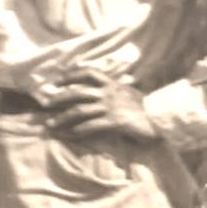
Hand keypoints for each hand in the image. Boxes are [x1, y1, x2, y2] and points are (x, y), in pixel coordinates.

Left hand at [44, 68, 158, 142]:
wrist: (161, 118)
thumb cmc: (143, 106)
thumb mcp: (126, 91)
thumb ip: (111, 88)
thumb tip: (96, 86)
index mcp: (111, 83)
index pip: (87, 73)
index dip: (70, 74)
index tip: (56, 79)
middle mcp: (108, 93)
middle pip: (76, 92)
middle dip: (58, 98)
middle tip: (45, 104)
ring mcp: (110, 107)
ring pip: (79, 110)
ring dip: (62, 118)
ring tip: (50, 124)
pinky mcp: (114, 121)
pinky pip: (91, 126)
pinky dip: (78, 130)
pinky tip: (69, 134)